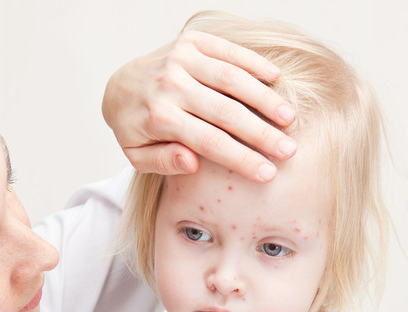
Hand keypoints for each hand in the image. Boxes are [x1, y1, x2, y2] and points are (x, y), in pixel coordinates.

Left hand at [102, 30, 297, 182]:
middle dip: (261, 134)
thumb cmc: (135, 128)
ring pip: (231, 80)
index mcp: (160, 117)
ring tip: (289, 117)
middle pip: (226, 113)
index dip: (241, 159)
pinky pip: (228, 50)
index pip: (209, 142)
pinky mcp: (191, 41)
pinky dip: (253, 63)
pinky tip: (276, 78)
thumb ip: (163, 162)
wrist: (118, 86)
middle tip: (289, 150)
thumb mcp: (137, 155)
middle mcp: (170, 85)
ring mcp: (181, 59)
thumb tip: (193, 162)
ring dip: (264, 98)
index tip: (268, 174)